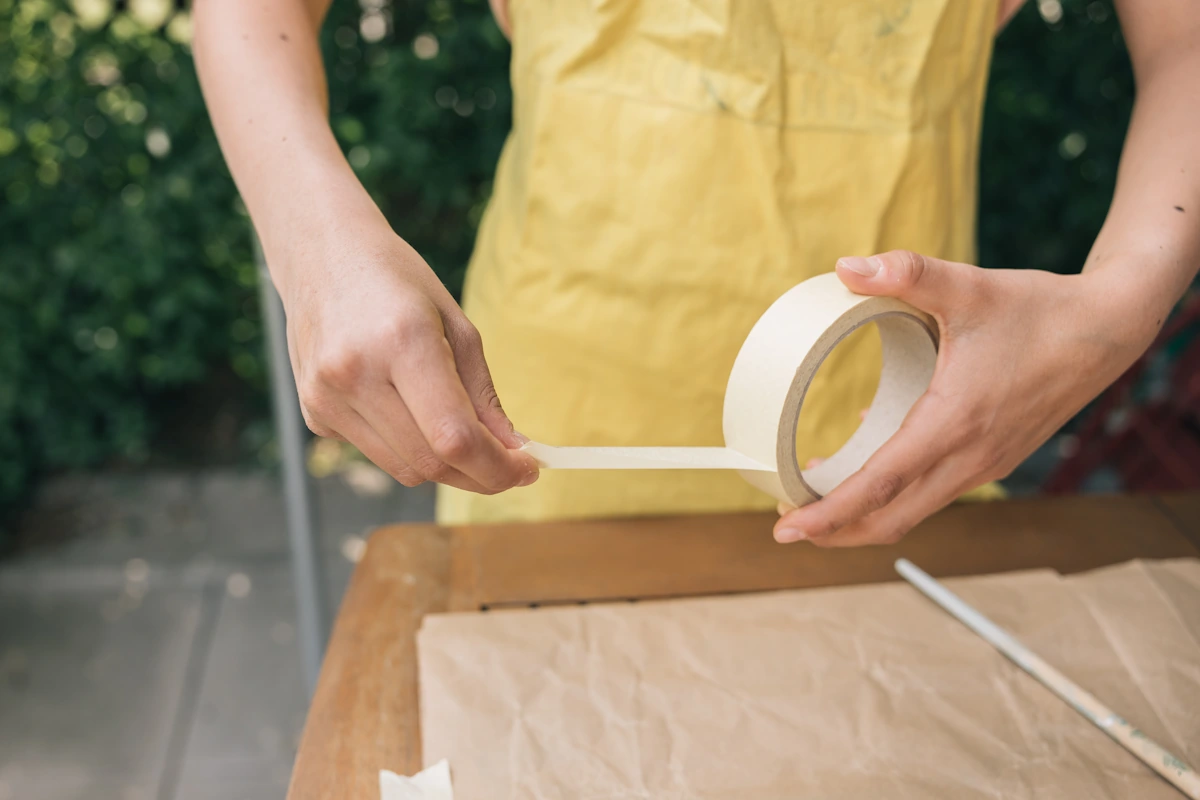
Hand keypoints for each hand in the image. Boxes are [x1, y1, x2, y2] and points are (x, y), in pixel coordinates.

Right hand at [281, 225, 538, 493]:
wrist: (320, 255)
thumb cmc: (398, 282)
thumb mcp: (456, 324)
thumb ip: (483, 394)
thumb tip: (513, 451)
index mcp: (402, 341)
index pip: (454, 437)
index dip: (497, 467)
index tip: (527, 469)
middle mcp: (356, 373)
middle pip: (431, 462)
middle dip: (479, 474)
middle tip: (508, 464)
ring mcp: (327, 397)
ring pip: (404, 469)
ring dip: (445, 466)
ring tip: (464, 436)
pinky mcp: (313, 413)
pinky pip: (376, 453)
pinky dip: (407, 447)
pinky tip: (406, 407)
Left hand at [774, 250, 1154, 546]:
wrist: (1110, 328)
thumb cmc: (1039, 310)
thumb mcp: (969, 285)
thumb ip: (907, 274)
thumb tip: (845, 267)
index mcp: (955, 423)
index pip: (880, 486)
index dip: (830, 513)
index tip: (787, 527)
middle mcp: (970, 457)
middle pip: (891, 519)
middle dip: (835, 532)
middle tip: (786, 526)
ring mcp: (985, 464)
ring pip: (914, 512)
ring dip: (864, 519)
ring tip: (817, 508)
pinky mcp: (993, 459)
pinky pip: (934, 493)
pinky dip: (896, 497)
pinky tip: (870, 469)